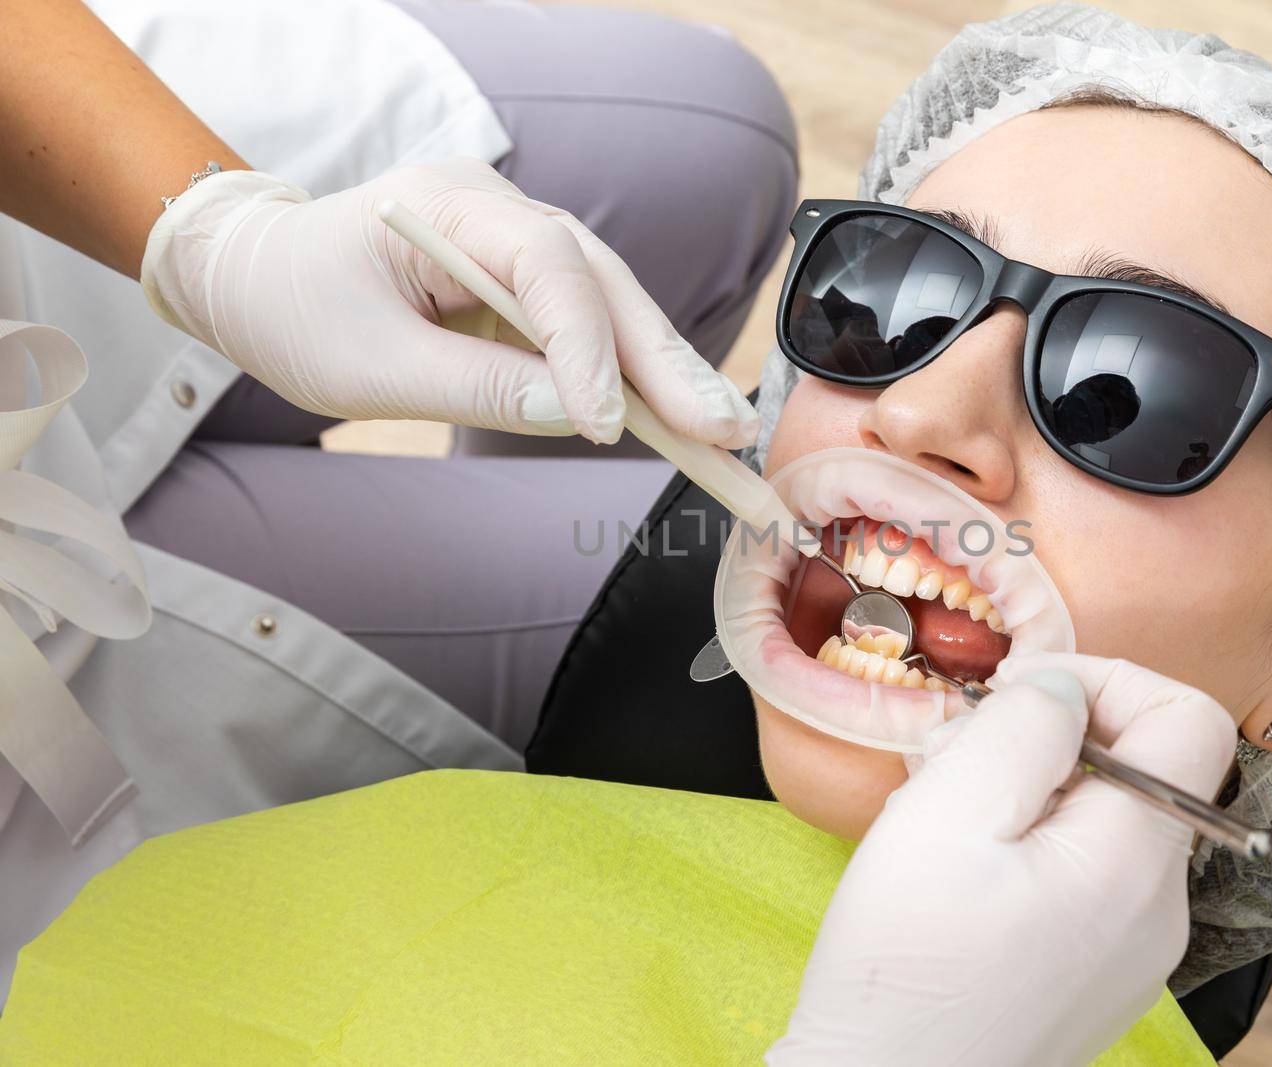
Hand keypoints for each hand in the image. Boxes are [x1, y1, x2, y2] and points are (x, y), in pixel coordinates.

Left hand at [140, 158, 758, 444]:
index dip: (586, 346)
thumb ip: (473, 385)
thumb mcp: (366, 363)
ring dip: (665, 370)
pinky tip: (677, 415)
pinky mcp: (523, 287)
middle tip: (722, 429)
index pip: (547, 266)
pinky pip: (589, 328)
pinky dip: (632, 375)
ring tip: (720, 432)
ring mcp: (517, 246)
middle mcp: (501, 211)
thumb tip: (574, 416)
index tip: (607, 424)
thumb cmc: (293, 307)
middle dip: (664, 360)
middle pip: (603, 282)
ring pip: (611, 304)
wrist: (251, 276)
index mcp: (451, 204)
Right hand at [769, 653, 1236, 1066]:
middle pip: (1139, 770)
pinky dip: (1024, 849)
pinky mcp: (1095, 979)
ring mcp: (1131, 953)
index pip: (1191, 720)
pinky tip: (952, 874)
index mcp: (1136, 860)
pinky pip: (1081, 879)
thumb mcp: (949, 813)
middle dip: (1048, 739)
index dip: (1108, 681)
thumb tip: (1065, 687)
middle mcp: (1158, 909)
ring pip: (1102, 823)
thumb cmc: (906, 969)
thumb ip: (1023, 728)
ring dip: (1025, 793)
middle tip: (951, 759)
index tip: (1019, 697)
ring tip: (935, 819)